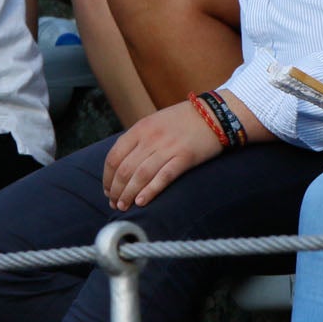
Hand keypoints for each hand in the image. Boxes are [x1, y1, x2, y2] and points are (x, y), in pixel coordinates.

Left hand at [103, 100, 224, 209]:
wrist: (215, 114)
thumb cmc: (184, 119)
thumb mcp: (155, 121)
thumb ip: (138, 139)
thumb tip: (121, 164)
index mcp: (141, 128)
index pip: (114, 157)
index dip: (108, 178)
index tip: (108, 190)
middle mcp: (151, 138)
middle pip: (125, 170)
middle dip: (116, 190)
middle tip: (115, 203)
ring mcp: (168, 147)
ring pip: (141, 176)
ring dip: (129, 194)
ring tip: (125, 206)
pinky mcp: (185, 157)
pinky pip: (163, 177)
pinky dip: (150, 191)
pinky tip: (142, 202)